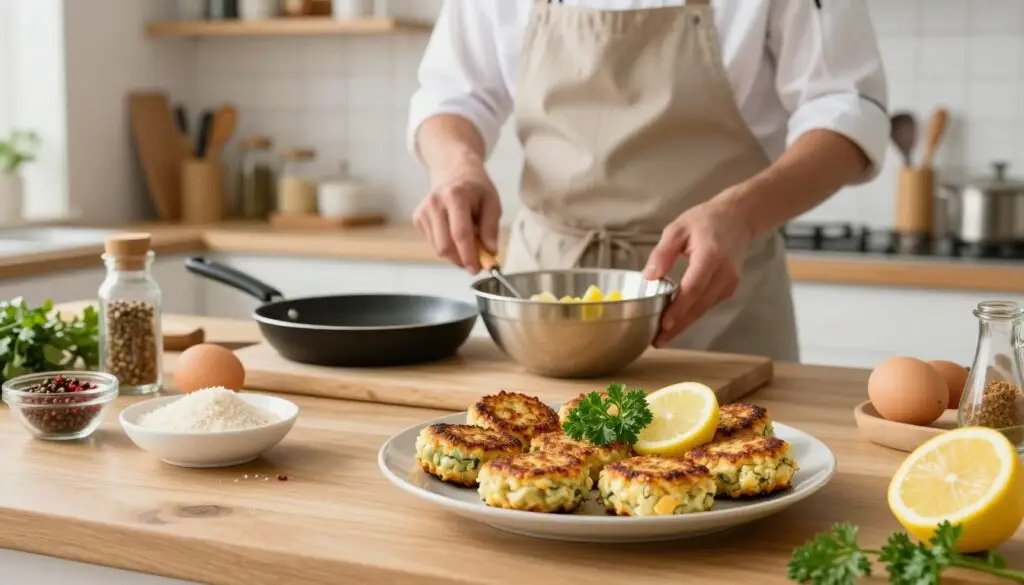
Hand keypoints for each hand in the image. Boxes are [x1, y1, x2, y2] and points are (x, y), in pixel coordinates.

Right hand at [413, 161, 501, 272]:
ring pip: (438, 248)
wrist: (454, 171)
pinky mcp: (418, 218)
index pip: (460, 234)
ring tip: (468, 240)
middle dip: (461, 259)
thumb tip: (490, 252)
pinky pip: (433, 243)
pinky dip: (447, 245)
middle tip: (476, 261)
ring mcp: (423, 210)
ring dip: (455, 253)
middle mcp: (435, 202)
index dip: (469, 255)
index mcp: (455, 196)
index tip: (478, 268)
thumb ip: (491, 228)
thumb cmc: (475, 189)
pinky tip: (454, 232)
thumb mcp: (492, 203)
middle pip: (445, 246)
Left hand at [642, 199, 752, 346]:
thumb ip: (663, 252)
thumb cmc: (704, 221)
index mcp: (710, 256)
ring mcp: (730, 283)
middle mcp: (724, 273)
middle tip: (656, 341)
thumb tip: (648, 277)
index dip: (679, 308)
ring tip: (661, 337)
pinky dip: (692, 314)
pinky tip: (676, 322)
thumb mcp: (677, 228)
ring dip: (683, 324)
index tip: (664, 324)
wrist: (738, 218)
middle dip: (678, 325)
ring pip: (704, 309)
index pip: (693, 288)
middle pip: (699, 305)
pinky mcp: (729, 288)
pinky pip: (708, 305)